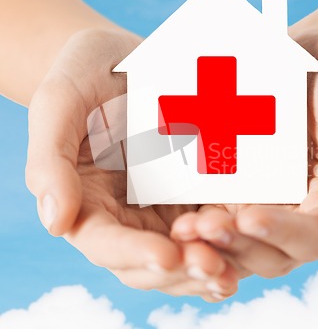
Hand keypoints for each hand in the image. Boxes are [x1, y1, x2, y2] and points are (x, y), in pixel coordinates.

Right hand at [26, 29, 237, 300]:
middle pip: (150, 263)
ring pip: (185, 254)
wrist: (123, 58)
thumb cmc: (84, 75)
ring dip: (210, 266)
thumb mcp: (59, 104)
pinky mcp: (196, 192)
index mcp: (89, 204)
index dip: (134, 254)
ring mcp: (164, 207)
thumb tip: (55, 223)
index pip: (106, 243)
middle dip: (181, 270)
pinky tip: (255, 242)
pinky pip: (214, 226)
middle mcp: (128, 216)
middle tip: (214, 267)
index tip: (166, 255)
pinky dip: (231, 241)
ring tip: (235, 268)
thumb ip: (51, 162)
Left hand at [171, 31, 317, 277]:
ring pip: (240, 242)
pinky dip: (201, 223)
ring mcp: (267, 204)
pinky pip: (219, 215)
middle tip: (203, 228)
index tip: (250, 217)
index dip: (283, 234)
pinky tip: (177, 216)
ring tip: (184, 228)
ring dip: (212, 243)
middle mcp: (303, 215)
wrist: (313, 53)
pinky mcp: (240, 190)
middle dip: (237, 245)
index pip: (315, 237)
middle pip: (271, 252)